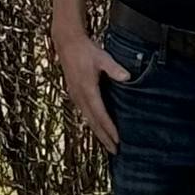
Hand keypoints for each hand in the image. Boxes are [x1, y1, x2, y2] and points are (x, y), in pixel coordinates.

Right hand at [56, 32, 132, 154]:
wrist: (67, 43)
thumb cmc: (86, 50)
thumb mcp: (102, 57)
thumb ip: (114, 69)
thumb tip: (127, 77)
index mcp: (87, 89)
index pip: (100, 114)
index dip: (109, 129)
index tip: (117, 140)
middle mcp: (80, 96)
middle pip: (93, 122)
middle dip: (104, 138)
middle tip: (115, 151)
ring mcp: (75, 96)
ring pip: (87, 119)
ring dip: (98, 133)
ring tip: (107, 144)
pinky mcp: (74, 94)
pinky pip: (84, 113)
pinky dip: (92, 123)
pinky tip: (97, 128)